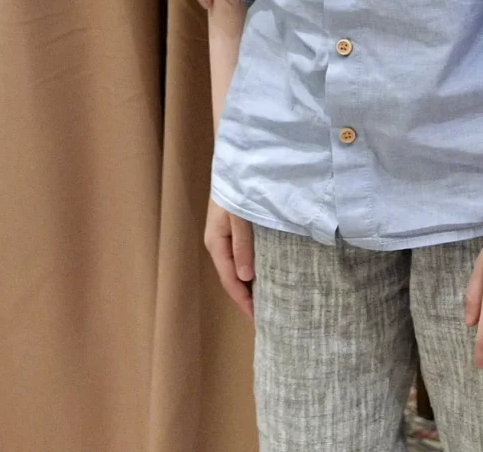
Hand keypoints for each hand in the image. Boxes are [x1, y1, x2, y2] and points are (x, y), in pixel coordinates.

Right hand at [204, 198, 254, 318]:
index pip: (230, 280)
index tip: (257, 320)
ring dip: (249, 286)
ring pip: (237, 268)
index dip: (243, 301)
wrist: (236, 162)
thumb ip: (243, 245)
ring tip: (266, 302)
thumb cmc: (237, 188)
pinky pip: (242, 256)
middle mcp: (218, 243)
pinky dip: (252, 270)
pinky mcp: (234, 229)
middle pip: (232, 278)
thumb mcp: (239, 217)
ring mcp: (225, 236)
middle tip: (265, 317)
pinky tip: (263, 275)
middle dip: (246, 298)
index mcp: (216, 243)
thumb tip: (246, 278)